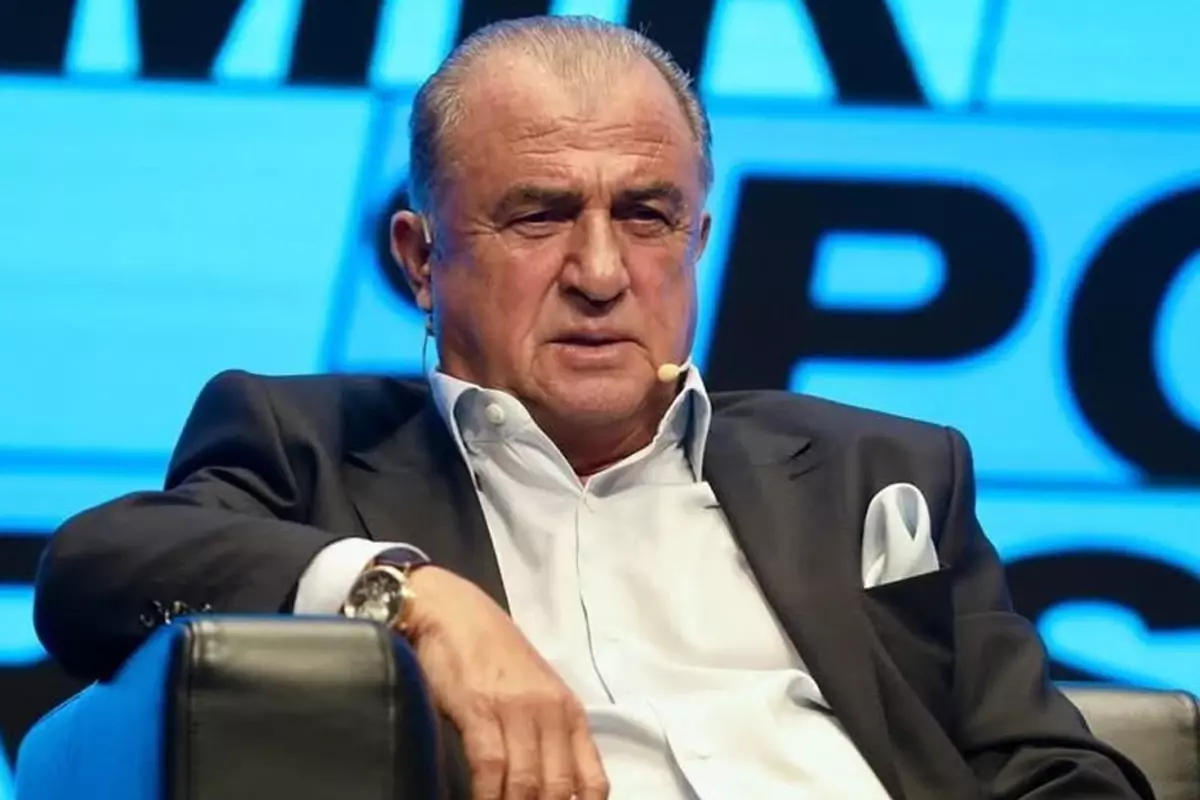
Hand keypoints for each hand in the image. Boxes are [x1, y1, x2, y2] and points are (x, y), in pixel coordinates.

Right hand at [405, 567, 609, 799]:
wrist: (453, 612)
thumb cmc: (492, 655)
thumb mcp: (536, 694)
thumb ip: (549, 737)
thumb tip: (553, 789)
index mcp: (570, 714)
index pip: (593, 780)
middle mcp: (550, 713)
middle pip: (560, 789)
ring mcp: (517, 711)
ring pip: (527, 784)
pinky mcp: (481, 710)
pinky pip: (491, 767)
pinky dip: (487, 796)